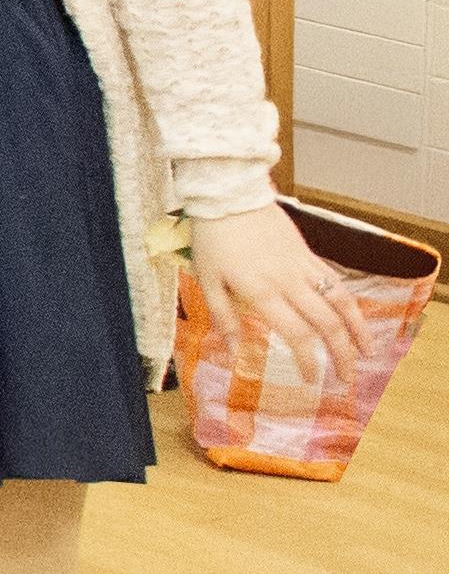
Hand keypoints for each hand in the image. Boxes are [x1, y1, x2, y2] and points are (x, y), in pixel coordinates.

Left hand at [191, 205, 357, 385]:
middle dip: (341, 353)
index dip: (309, 359)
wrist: (230, 194)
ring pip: (340, 302)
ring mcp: (303, 266)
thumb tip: (235, 352)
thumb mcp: (206, 279)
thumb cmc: (213, 238)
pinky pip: (336, 281)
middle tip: (347, 377)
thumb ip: (223, 316)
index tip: (312, 378)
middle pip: (326, 323)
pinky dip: (349, 303)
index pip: (297, 333)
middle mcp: (289, 282)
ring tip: (367, 352)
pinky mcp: (309, 252)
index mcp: (262, 292)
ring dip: (357, 329)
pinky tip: (354, 317)